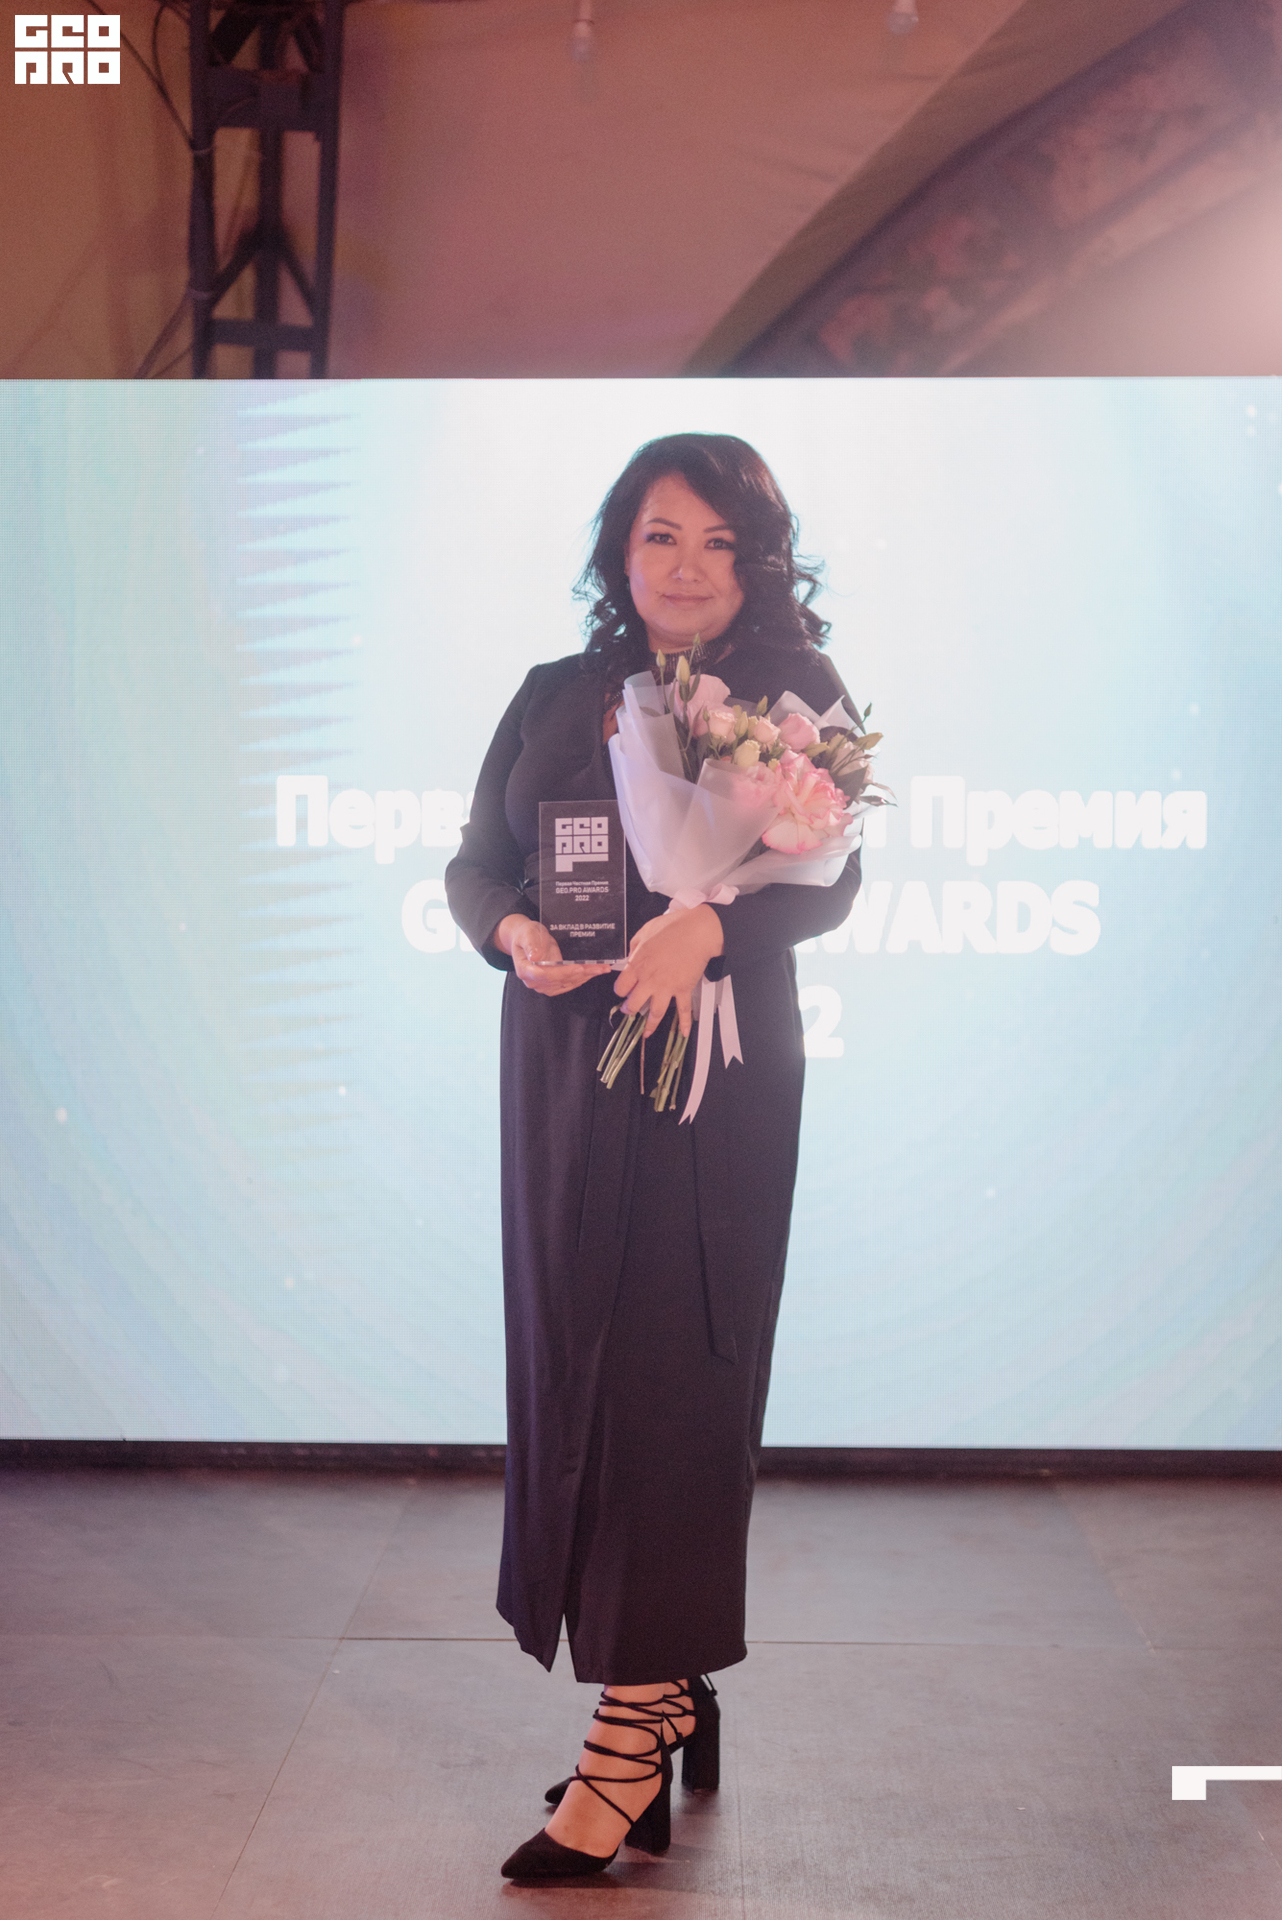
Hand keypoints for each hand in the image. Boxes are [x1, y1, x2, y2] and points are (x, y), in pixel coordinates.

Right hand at [496, 915, 612, 996]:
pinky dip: (582, 978)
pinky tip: (594, 972)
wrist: (525, 939)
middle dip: (582, 973)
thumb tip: (534, 956)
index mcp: (525, 970)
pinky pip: (569, 983)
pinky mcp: (553, 985)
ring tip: (602, 968)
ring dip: (586, 976)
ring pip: (568, 983)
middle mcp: (534, 982)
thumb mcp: (527, 933)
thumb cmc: (526, 934)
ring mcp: (544, 985)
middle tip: (600, 967)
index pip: (546, 974)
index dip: (564, 972)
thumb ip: (530, 944)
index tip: (579, 967)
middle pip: (561, 980)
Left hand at [614, 904, 724, 1037]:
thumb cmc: (672, 927)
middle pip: (633, 1004)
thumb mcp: (644, 931)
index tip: (622, 990)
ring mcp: (667, 988)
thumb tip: (630, 955)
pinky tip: (684, 1032)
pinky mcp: (683, 990)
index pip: (621, 987)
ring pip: (654, 1013)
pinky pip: (684, 1010)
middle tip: (629, 1010)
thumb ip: (634, 946)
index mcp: (637, 965)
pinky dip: (685, 1023)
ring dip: (649, 1025)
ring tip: (646, 1031)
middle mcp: (650, 980)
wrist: (696, 932)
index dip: (620, 990)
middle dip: (629, 1010)